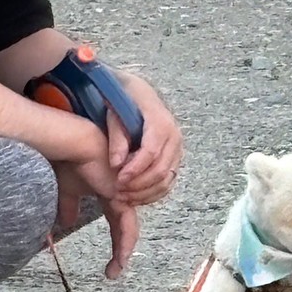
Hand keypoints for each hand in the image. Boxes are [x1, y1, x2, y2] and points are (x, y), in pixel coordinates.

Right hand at [54, 164, 139, 278]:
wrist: (73, 144)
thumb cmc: (69, 161)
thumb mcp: (67, 189)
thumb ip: (68, 206)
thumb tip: (64, 224)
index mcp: (112, 195)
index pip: (117, 224)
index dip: (115, 242)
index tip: (110, 264)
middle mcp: (122, 196)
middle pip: (125, 229)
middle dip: (121, 251)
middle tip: (113, 272)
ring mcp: (125, 196)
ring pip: (128, 230)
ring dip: (122, 251)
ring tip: (116, 269)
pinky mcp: (122, 196)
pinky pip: (127, 225)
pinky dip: (124, 242)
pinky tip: (122, 256)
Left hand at [110, 74, 183, 205]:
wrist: (138, 94)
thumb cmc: (122, 101)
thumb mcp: (114, 113)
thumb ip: (117, 138)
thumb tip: (117, 164)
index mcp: (160, 123)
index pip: (151, 153)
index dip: (135, 170)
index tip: (118, 181)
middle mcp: (174, 136)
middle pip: (161, 170)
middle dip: (138, 185)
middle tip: (117, 193)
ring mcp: (177, 149)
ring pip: (166, 180)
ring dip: (145, 193)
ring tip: (123, 198)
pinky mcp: (175, 158)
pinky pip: (168, 182)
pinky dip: (153, 193)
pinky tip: (135, 197)